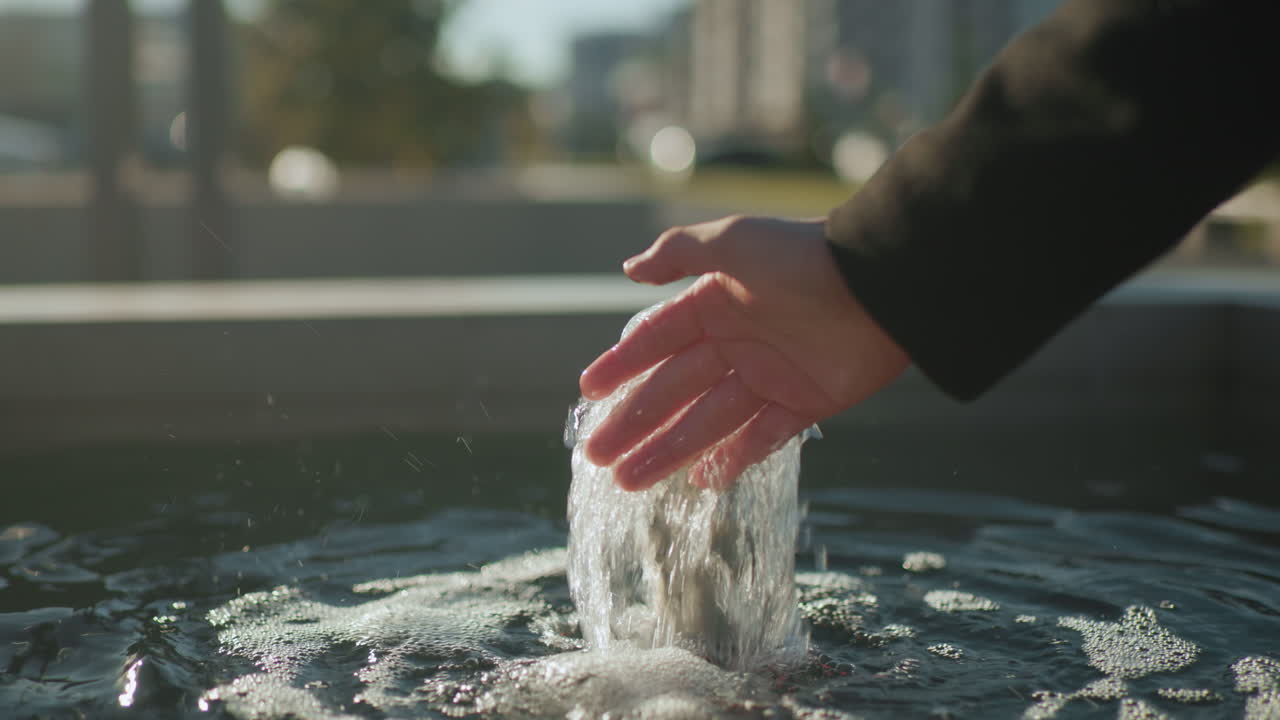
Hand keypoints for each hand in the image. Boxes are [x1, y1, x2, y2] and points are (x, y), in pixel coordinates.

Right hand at [579, 215, 909, 490]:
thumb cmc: (804, 256)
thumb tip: (628, 269)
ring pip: (706, 422)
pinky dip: (730, 460)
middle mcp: (737, 342)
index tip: (587, 392)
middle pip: (673, 391)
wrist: (883, 282)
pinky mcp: (805, 404)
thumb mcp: (734, 242)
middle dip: (634, 423)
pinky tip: (695, 481)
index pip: (656, 340)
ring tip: (629, 481)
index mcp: (715, 304)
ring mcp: (769, 376)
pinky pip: (760, 439)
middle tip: (597, 455)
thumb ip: (679, 254)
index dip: (621, 365)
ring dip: (667, 451)